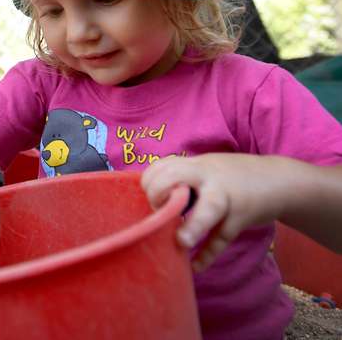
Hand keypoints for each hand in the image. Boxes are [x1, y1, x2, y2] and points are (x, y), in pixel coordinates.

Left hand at [141, 153, 293, 271]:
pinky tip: (196, 266)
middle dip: (159, 193)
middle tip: (159, 212)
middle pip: (177, 176)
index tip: (149, 197)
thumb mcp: (208, 169)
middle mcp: (209, 176)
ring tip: (180, 243)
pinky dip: (209, 253)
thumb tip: (150, 197)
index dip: (150, 181)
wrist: (282, 180)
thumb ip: (183, 178)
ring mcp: (228, 196)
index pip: (163, 165)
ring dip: (193, 226)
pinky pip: (223, 237)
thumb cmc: (234, 178)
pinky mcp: (242, 217)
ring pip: (209, 208)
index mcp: (197, 164)